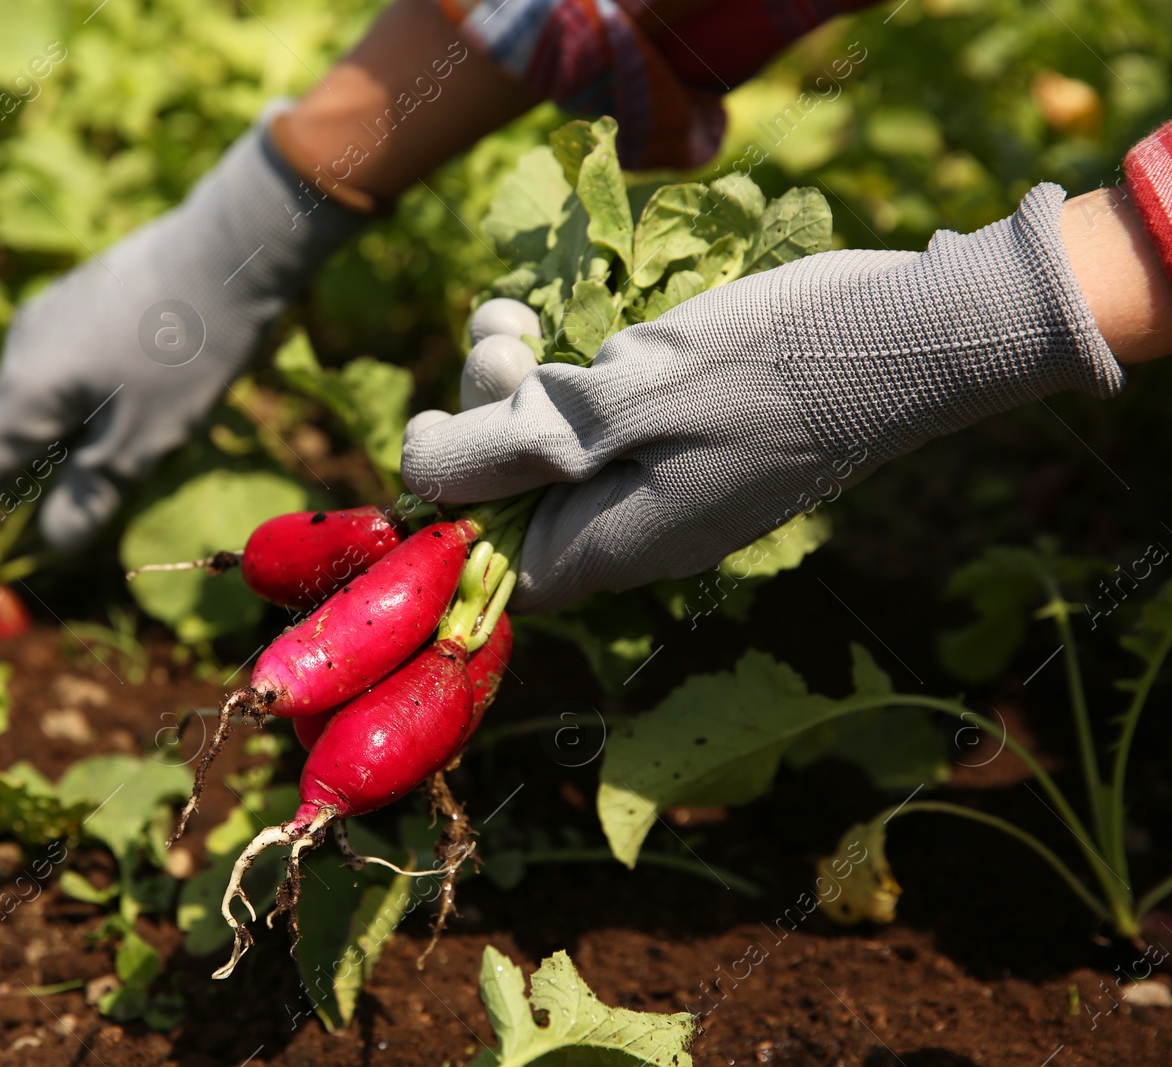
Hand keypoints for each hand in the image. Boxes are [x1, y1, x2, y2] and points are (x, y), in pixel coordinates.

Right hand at [0, 112, 361, 553]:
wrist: (229, 250)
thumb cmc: (187, 352)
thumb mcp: (143, 442)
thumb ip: (90, 497)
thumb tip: (51, 546)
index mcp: (24, 390)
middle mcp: (20, 349)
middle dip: (3, 491)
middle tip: (15, 538)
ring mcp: (47, 318)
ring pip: (28, 401)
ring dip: (40, 451)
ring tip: (65, 490)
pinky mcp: (79, 301)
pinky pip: (54, 373)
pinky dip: (63, 414)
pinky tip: (100, 427)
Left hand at [401, 184, 1125, 612]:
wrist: (907, 335)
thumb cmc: (767, 367)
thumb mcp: (618, 403)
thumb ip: (512, 448)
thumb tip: (415, 474)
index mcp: (616, 546)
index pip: (496, 565)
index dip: (452, 503)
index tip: (437, 426)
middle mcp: (637, 531)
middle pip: (520, 497)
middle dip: (484, 416)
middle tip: (501, 339)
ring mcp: (669, 486)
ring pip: (558, 448)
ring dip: (517, 381)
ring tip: (512, 316)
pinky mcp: (692, 439)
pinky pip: (607, 423)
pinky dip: (572, 374)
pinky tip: (555, 319)